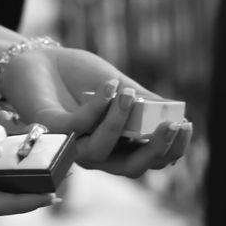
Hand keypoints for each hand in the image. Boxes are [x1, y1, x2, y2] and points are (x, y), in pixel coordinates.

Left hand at [0, 48, 192, 175]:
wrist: (39, 58)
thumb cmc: (78, 75)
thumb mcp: (119, 85)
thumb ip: (142, 101)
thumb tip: (174, 111)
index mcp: (116, 144)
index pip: (148, 159)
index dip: (171, 149)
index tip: (187, 125)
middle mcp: (95, 152)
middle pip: (131, 168)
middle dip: (155, 150)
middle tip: (172, 125)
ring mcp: (72, 144)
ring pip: (103, 151)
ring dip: (120, 123)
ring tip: (129, 94)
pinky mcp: (51, 130)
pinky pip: (78, 126)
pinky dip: (97, 107)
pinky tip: (109, 85)